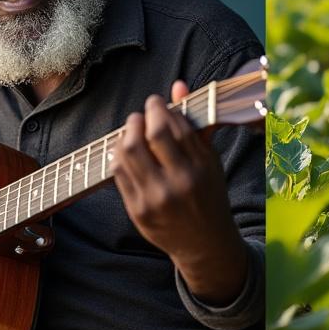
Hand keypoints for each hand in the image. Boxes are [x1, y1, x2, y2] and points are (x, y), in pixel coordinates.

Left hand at [111, 81, 246, 304]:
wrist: (205, 244)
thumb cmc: (209, 196)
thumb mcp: (210, 162)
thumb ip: (194, 124)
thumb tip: (178, 85)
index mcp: (200, 169)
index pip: (173, 126)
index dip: (160, 108)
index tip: (157, 102)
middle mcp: (178, 184)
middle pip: (148, 135)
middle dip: (141, 116)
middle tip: (143, 114)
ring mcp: (155, 199)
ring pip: (127, 152)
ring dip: (126, 133)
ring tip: (133, 130)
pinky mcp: (137, 211)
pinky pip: (118, 173)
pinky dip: (119, 155)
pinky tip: (126, 150)